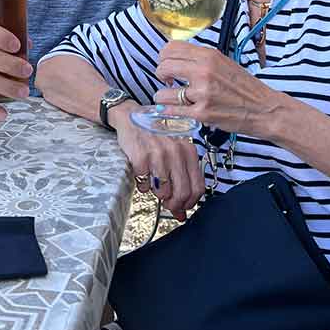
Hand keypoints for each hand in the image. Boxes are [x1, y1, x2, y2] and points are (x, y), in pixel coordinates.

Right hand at [110, 101, 203, 220]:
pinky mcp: (140, 157)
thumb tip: (182, 211)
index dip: (190, 203)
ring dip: (157, 194)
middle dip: (174, 205)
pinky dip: (142, 186)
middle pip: (182, 192)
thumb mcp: (175, 149)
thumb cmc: (155, 134)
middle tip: (168, 205)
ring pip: (163, 191)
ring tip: (153, 185)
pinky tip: (141, 177)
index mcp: (188, 151)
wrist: (131, 117)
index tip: (183, 207)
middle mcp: (176, 152)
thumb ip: (182, 176)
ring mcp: (158, 154)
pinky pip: (144, 184)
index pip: (198, 187)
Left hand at [153, 41, 288, 139]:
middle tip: (168, 81)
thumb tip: (174, 57)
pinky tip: (176, 109)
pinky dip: (170, 111)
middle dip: (161, 75)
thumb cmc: (245, 87)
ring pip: (162, 93)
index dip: (164, 57)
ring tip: (172, 98)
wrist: (265, 109)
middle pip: (163, 67)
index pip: (170, 48)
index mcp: (209, 56)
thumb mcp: (223, 63)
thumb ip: (199, 59)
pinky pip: (172, 111)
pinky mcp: (202, 113)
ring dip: (164, 96)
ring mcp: (202, 93)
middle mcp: (203, 71)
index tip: (167, 64)